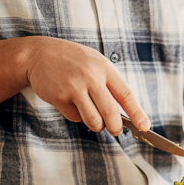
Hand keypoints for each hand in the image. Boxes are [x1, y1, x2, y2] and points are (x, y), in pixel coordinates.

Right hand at [25, 36, 149, 134]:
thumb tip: (125, 114)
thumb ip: (109, 84)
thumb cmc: (73, 61)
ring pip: (93, 120)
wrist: (38, 54)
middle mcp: (91, 77)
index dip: (137, 113)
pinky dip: (76, 116)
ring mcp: (74, 87)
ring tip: (94, 118)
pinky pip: (75, 117)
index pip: (126, 94)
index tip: (144, 126)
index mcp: (104, 68)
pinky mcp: (59, 97)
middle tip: (115, 130)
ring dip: (96, 125)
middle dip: (115, 128)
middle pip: (110, 113)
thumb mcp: (95, 64)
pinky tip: (71, 103)